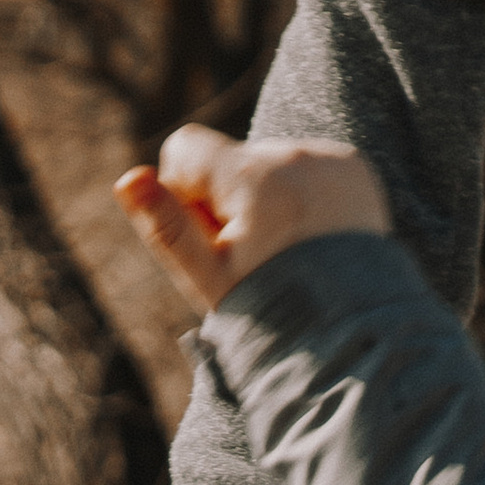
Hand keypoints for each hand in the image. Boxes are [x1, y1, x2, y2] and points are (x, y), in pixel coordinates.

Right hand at [116, 127, 388, 316]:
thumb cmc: (268, 312)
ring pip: (268, 162)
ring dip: (268, 199)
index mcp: (254, 180)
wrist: (354, 337)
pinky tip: (316, 239)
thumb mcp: (209, 278)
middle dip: (231, 202)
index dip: (186, 195)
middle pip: (230, 159)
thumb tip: (128, 179)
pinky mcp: (356, 167)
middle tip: (258, 258)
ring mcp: (331, 159)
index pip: (184, 148)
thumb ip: (165, 228)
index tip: (214, 238)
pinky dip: (304, 196)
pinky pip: (308, 165)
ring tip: (291, 253)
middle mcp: (294, 156)